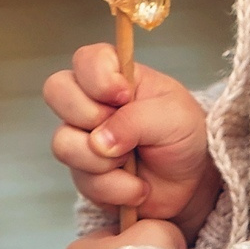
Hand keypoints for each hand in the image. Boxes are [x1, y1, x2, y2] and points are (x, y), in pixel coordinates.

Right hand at [42, 42, 221, 238]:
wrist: (193, 181)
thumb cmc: (184, 133)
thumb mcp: (172, 116)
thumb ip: (135, 120)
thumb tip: (98, 142)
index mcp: (115, 75)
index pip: (85, 59)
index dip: (98, 79)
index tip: (124, 96)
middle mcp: (92, 102)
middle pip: (56, 91)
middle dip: (90, 116)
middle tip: (125, 129)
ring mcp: (83, 138)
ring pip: (63, 143)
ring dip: (104, 160)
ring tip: (133, 164)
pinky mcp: (85, 173)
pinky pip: (84, 182)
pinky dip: (116, 188)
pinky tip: (138, 187)